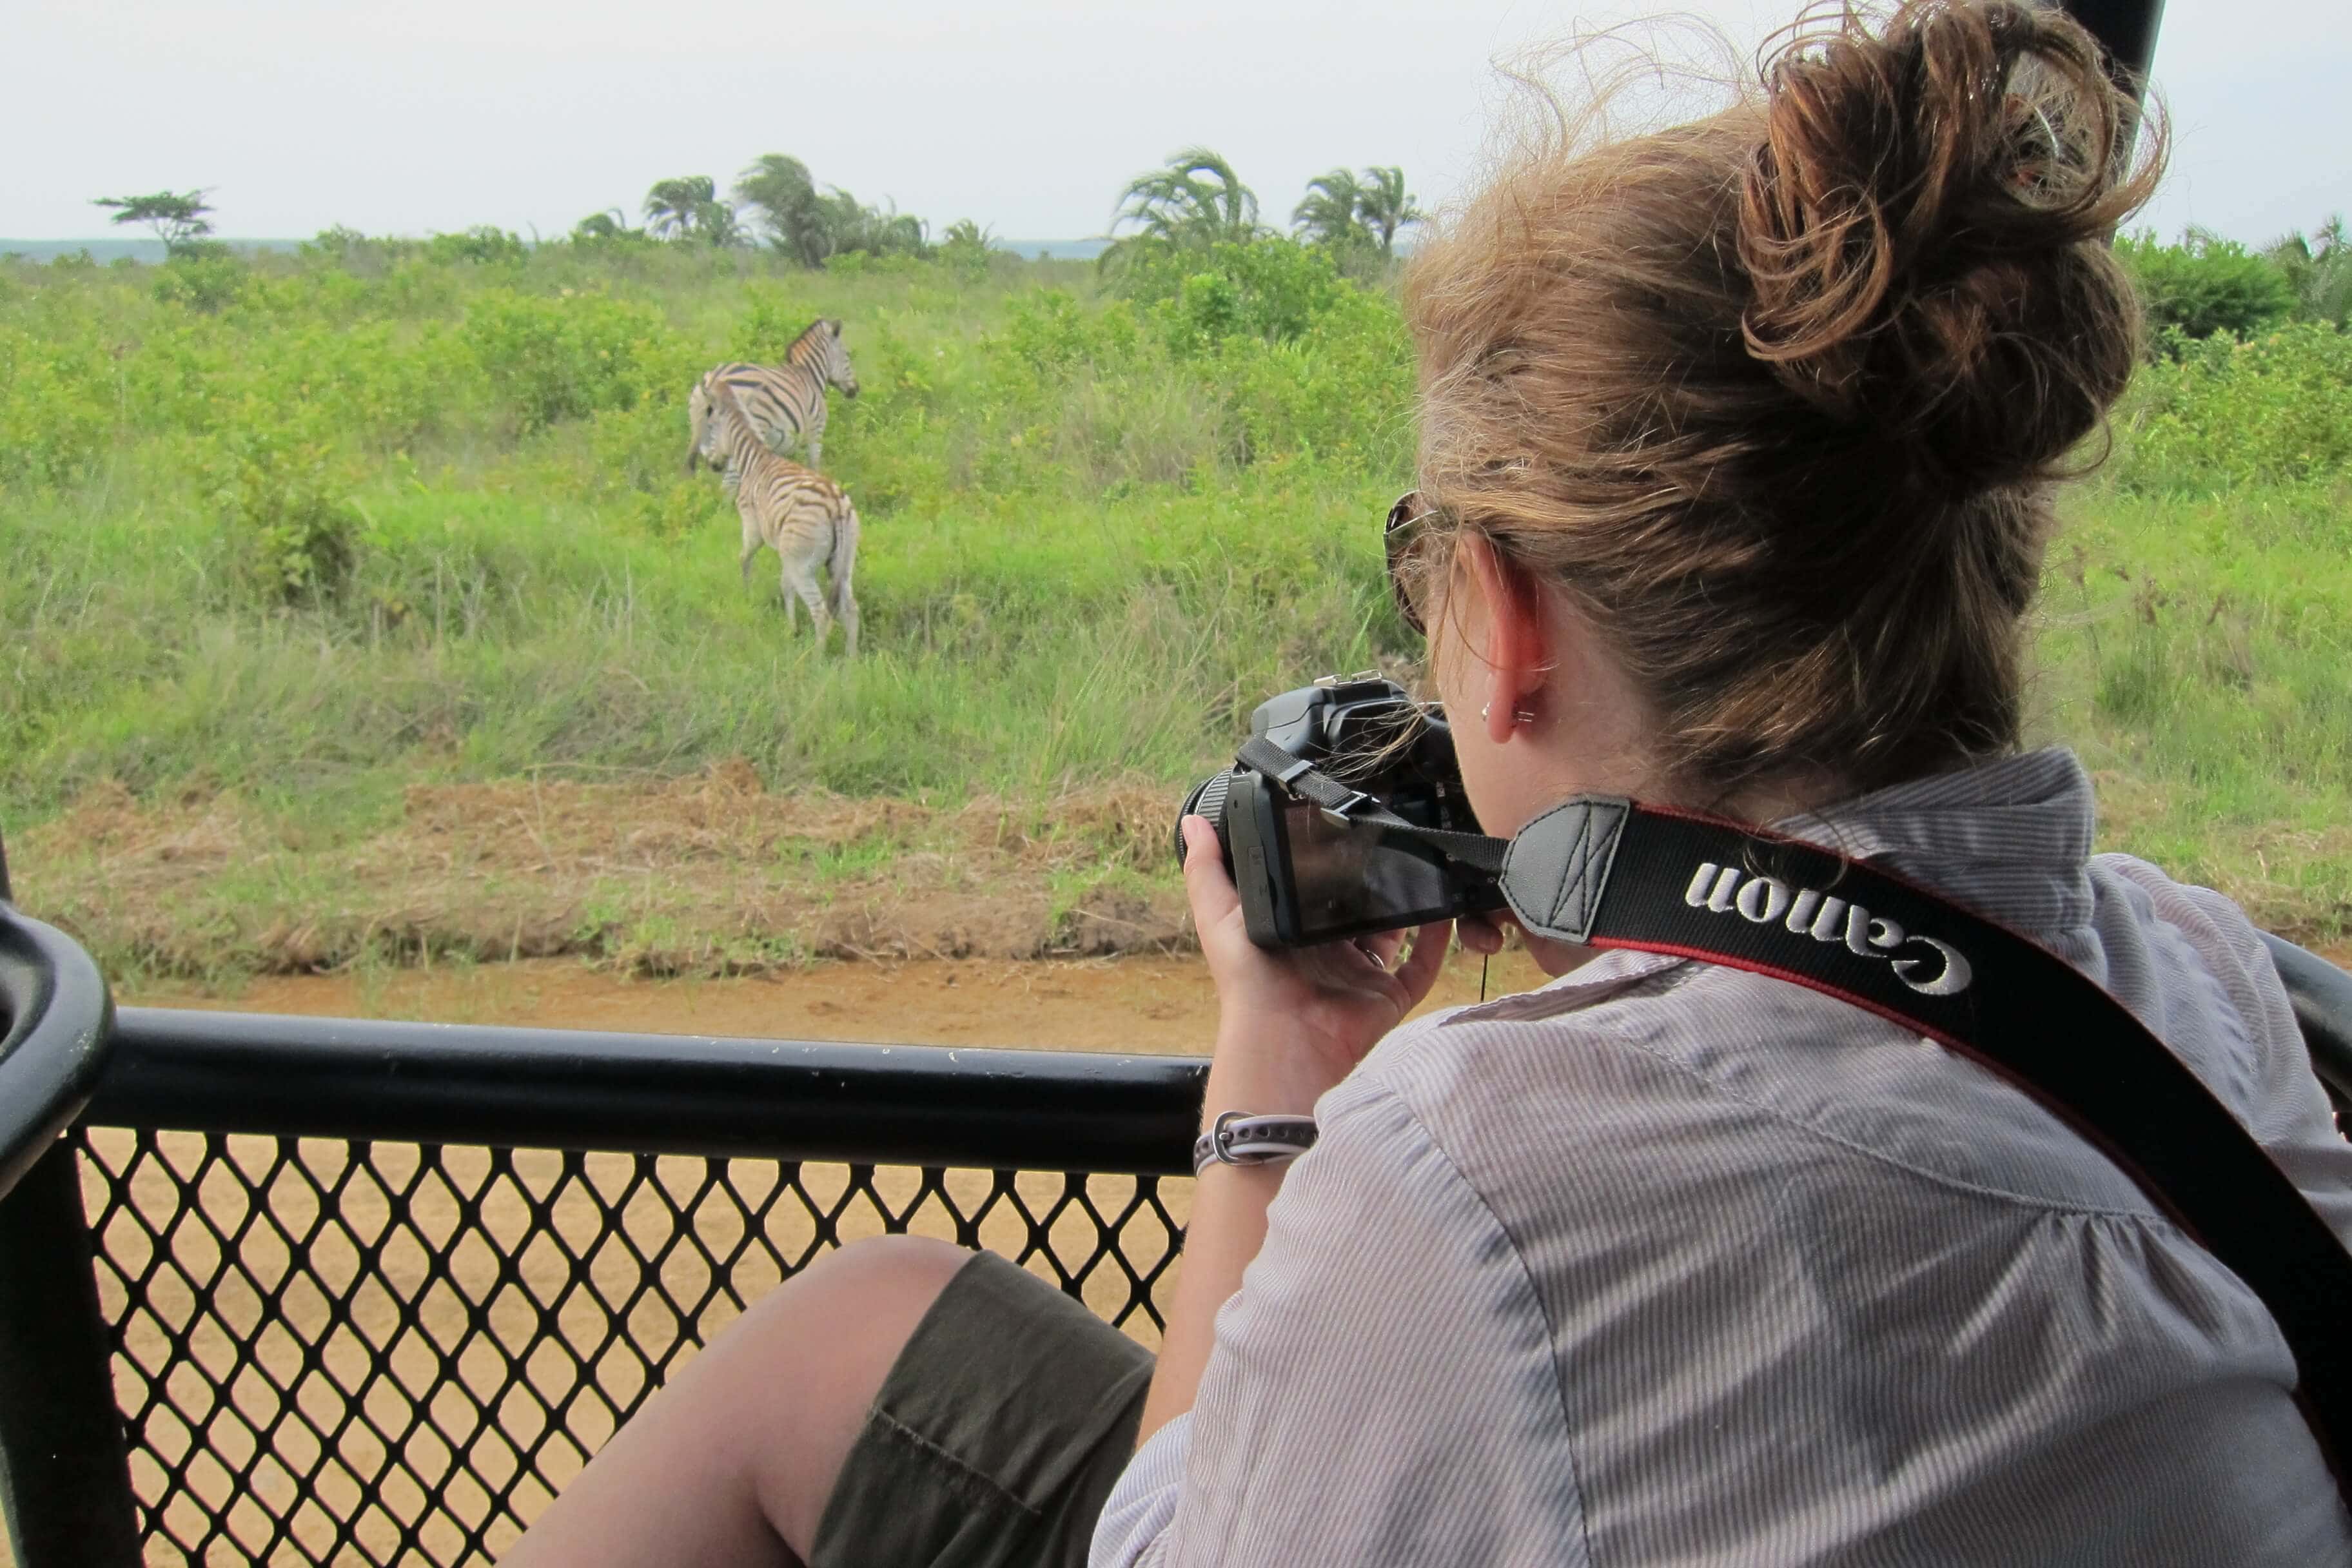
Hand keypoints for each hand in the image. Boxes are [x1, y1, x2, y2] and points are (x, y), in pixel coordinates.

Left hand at [1179, 815, 1453, 1116]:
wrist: (1284, 1036)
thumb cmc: (1248, 981)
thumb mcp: (1218, 916)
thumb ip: (1207, 869)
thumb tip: (1192, 822)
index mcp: (1294, 932)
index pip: (1319, 892)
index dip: (1332, 867)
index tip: (1346, 833)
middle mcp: (1331, 953)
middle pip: (1361, 909)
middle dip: (1375, 882)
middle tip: (1389, 845)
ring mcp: (1364, 976)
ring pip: (1396, 933)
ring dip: (1409, 903)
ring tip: (1421, 865)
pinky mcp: (1390, 996)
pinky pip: (1422, 966)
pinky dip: (1437, 939)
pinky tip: (1444, 908)